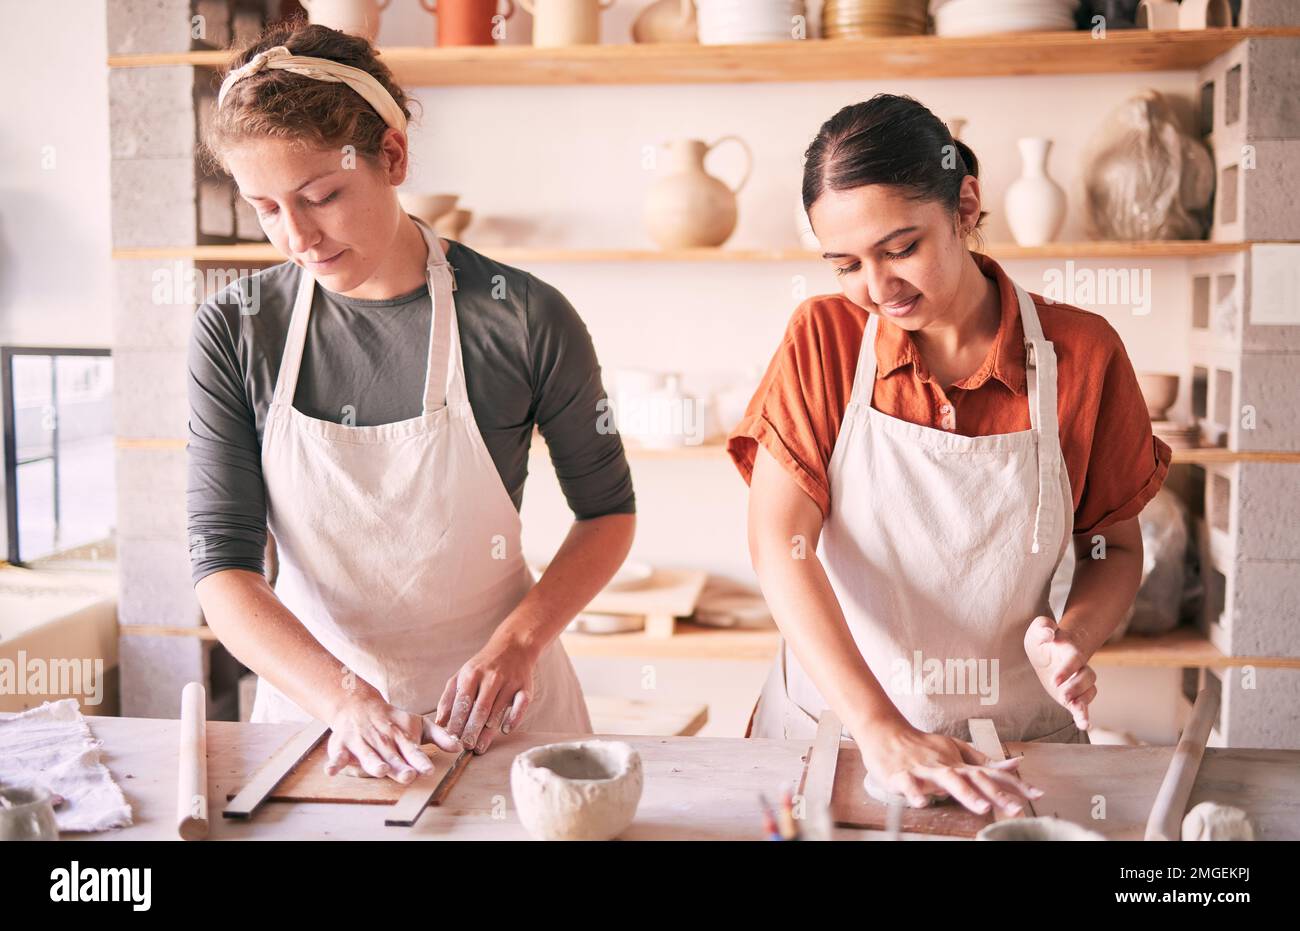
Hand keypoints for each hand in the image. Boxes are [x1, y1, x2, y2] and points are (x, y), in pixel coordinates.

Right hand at [323, 692, 456, 783]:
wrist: (358, 704)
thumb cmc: (393, 720)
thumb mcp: (418, 725)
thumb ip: (439, 737)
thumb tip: (460, 747)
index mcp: (401, 739)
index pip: (412, 751)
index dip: (420, 760)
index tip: (428, 770)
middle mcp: (382, 742)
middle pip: (391, 756)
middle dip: (398, 767)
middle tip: (408, 776)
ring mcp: (362, 742)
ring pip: (367, 755)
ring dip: (372, 763)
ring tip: (378, 770)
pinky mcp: (343, 744)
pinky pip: (337, 755)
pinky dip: (334, 762)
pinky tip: (331, 771)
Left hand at [435, 636, 537, 754]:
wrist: (513, 647)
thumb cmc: (483, 666)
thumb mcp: (462, 675)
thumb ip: (449, 698)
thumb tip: (439, 723)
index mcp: (472, 675)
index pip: (463, 702)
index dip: (457, 722)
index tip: (451, 740)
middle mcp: (491, 678)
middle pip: (480, 709)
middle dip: (471, 730)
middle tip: (466, 747)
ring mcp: (510, 682)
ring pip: (498, 710)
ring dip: (488, 730)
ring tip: (480, 747)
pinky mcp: (525, 687)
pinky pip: (521, 705)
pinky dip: (514, 718)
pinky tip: (505, 730)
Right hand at [858, 720, 1042, 815]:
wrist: (885, 732)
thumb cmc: (922, 746)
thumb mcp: (954, 749)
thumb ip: (983, 760)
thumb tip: (1015, 765)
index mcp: (959, 763)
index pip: (991, 774)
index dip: (1014, 785)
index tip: (1037, 795)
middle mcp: (946, 766)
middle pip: (975, 779)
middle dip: (997, 794)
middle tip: (1017, 809)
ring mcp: (924, 769)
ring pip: (947, 780)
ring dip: (966, 793)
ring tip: (982, 808)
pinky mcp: (901, 774)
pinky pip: (908, 784)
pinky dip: (914, 792)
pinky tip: (921, 802)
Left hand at [1024, 614, 1096, 730]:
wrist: (1049, 650)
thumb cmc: (1043, 639)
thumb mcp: (1038, 629)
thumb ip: (1043, 626)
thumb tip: (1049, 632)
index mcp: (1070, 650)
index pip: (1074, 659)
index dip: (1067, 669)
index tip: (1055, 680)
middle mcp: (1078, 667)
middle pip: (1087, 676)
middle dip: (1076, 687)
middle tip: (1062, 695)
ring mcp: (1078, 682)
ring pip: (1089, 691)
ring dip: (1082, 701)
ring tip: (1072, 707)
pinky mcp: (1073, 695)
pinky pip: (1083, 705)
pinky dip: (1084, 715)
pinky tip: (1084, 724)